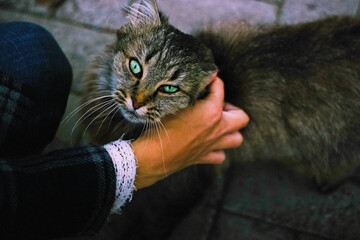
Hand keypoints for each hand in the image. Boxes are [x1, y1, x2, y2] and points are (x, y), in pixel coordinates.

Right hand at [132, 77, 248, 188]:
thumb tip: (195, 83)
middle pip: (241, 118)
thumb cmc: (159, 127)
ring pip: (236, 139)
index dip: (212, 81)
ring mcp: (212, 145)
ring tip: (218, 124)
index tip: (206, 81)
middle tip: (218, 106)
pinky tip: (208, 142)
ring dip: (230, 130)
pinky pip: (220, 155)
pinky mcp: (204, 157)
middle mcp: (217, 129)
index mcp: (211, 111)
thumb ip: (189, 92)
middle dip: (232, 109)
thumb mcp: (173, 103)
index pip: (220, 88)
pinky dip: (218, 149)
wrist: (151, 155)